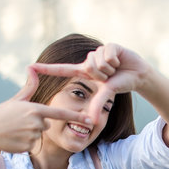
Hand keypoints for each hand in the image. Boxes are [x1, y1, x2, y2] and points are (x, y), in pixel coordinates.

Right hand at [0, 67, 88, 152]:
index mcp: (35, 109)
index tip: (90, 120)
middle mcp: (36, 122)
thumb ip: (29, 87)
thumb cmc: (1, 114)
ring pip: (39, 135)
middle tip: (18, 123)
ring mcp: (33, 135)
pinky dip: (25, 143)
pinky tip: (14, 139)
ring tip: (14, 130)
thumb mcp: (16, 100)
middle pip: (46, 124)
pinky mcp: (28, 147)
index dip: (76, 117)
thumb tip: (32, 68)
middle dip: (35, 124)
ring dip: (29, 134)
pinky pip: (33, 145)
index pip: (61, 114)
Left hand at [31, 43, 150, 94]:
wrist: (138, 75)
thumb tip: (93, 122)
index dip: (47, 69)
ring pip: (98, 60)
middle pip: (88, 66)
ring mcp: (99, 52)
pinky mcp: (109, 46)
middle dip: (102, 73)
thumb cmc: (121, 84)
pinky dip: (115, 60)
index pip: (62, 69)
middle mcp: (89, 60)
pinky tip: (120, 60)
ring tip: (116, 68)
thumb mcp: (107, 95)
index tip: (30, 67)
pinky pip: (107, 53)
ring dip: (109, 67)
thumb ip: (98, 105)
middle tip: (110, 75)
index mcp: (84, 71)